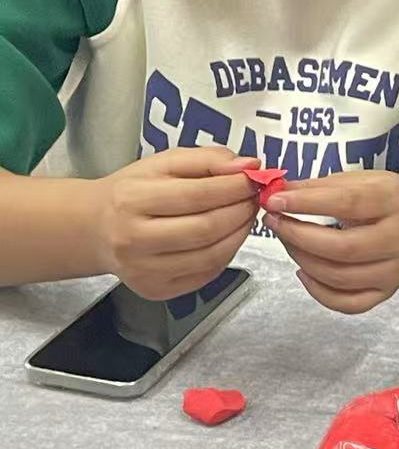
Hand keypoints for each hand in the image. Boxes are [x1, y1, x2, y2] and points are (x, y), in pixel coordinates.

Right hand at [88, 148, 257, 299]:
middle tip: (253, 198)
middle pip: (207, 228)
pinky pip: (206, 273)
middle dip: (241, 211)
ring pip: (212, 255)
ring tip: (243, 215)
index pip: (198, 195)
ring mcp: (143, 270)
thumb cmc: (133, 192)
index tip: (253, 179)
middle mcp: (133, 239)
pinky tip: (227, 236)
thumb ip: (209, 159)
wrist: (95, 228)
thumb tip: (250, 165)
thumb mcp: (164, 163)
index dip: (235, 187)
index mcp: (131, 200)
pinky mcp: (155, 289)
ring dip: (240, 233)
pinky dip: (227, 253)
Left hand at [263, 170, 398, 313]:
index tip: (274, 201)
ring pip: (340, 277)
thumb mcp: (360, 180)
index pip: (347, 204)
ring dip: (302, 260)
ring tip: (288, 241)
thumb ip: (319, 187)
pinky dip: (318, 292)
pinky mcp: (387, 291)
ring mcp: (395, 270)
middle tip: (275, 222)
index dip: (306, 204)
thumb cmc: (384, 199)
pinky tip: (304, 272)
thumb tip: (277, 194)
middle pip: (342, 247)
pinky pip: (348, 303)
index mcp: (394, 201)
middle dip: (298, 236)